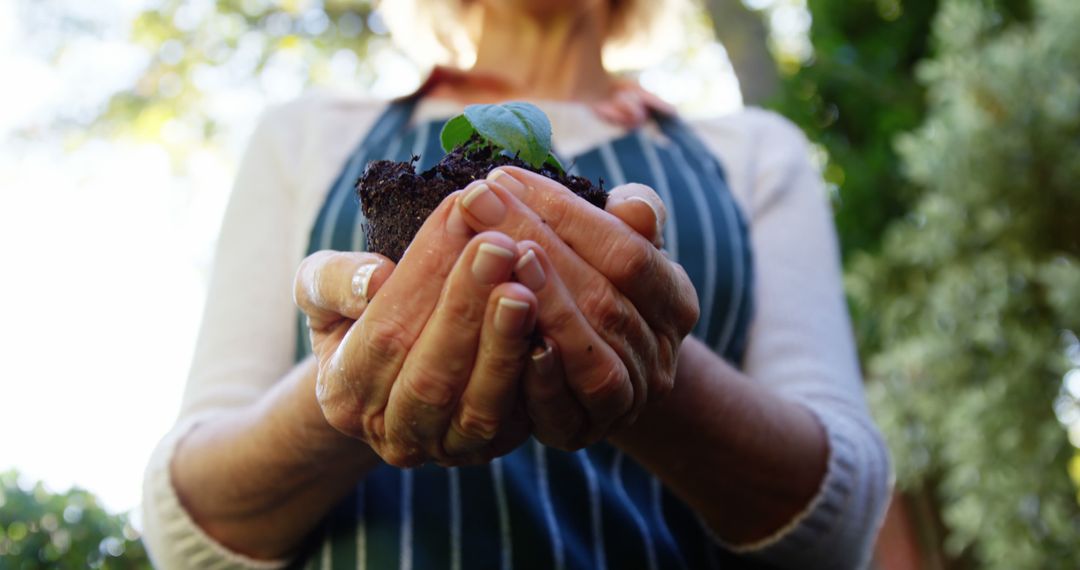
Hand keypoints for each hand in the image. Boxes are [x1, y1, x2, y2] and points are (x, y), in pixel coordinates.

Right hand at [294, 194, 542, 466]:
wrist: (392, 372)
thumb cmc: (356, 313)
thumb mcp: (324, 289)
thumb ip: (333, 281)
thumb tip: (374, 280)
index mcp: (343, 395)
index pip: (383, 332)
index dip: (422, 273)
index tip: (456, 211)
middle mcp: (393, 434)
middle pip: (432, 374)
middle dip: (468, 305)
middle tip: (500, 243)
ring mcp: (448, 449)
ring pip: (479, 404)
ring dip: (505, 342)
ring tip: (528, 282)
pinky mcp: (496, 447)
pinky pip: (521, 420)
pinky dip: (539, 375)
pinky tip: (556, 324)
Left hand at [454, 168, 698, 448]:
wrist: (587, 371)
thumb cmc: (594, 286)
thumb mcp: (616, 244)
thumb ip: (629, 218)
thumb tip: (634, 204)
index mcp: (674, 299)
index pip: (629, 251)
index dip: (568, 213)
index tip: (506, 177)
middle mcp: (661, 354)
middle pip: (605, 299)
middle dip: (537, 242)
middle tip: (478, 201)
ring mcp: (627, 400)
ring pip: (591, 356)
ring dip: (541, 304)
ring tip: (492, 256)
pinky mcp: (582, 433)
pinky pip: (566, 411)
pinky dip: (536, 375)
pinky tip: (500, 332)